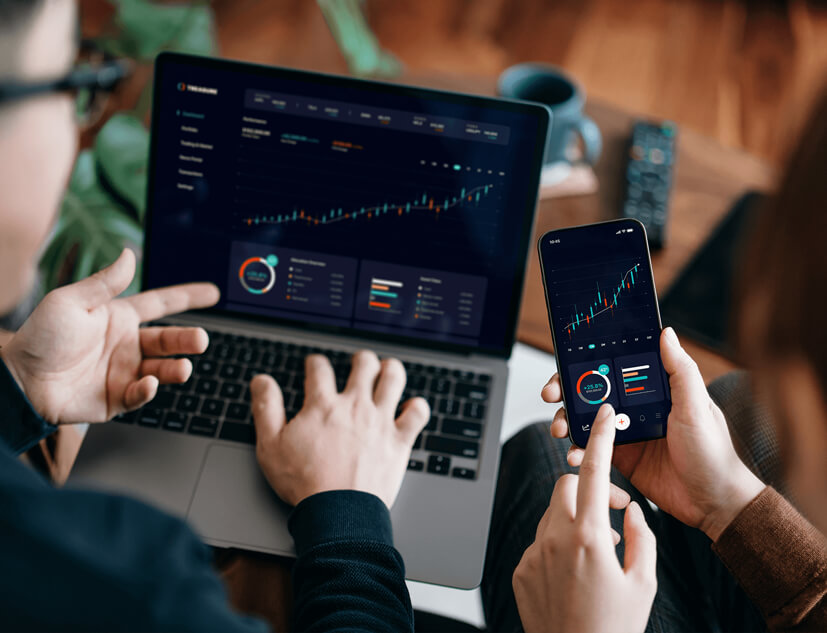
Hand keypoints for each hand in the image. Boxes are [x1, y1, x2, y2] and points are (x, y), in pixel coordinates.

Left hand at [0, 249, 219, 423]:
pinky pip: (140, 394)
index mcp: (118, 317)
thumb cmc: (39, 338)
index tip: (212, 293)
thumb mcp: (70, 301)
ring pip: (162, 369)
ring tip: (184, 368)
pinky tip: (147, 383)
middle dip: (188, 339)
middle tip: (201, 339)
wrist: (19, 381)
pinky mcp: (117, 398)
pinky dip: (148, 390)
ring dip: (176, 368)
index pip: (161, 305)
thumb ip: (104, 282)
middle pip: (169, 339)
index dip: (187, 298)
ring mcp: (124, 372)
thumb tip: (129, 254)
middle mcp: (126, 345)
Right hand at [250, 350, 429, 507]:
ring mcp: (380, 422)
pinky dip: (417, 407)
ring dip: (391, 370)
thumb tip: (261, 381)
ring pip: (393, 379)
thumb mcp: (270, 445)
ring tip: (388, 370)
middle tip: (359, 363)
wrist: (338, 513)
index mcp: (323, 406)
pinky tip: (412, 407)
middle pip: (364, 365)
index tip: (314, 365)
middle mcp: (355, 407)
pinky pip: (417, 414)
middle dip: (361, 360)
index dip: (315, 363)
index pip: (319, 369)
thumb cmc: (304, 482)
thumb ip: (266, 408)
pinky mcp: (399, 441)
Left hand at [513, 404, 656, 632]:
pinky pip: (540, 541)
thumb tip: (634, 511)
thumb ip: (643, 538)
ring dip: (575, 519)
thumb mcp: (644, 583)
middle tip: (612, 512)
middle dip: (589, 489)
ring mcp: (533, 554)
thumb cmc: (615, 628)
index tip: (602, 415)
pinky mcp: (520, 569)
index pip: (594, 472)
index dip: (600, 438)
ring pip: (552, 512)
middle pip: (566, 485)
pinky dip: (558, 545)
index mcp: (589, 537)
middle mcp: (555, 539)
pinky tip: (576, 573)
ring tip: (598, 552)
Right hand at [542, 327, 763, 540]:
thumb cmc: (713, 452)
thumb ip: (680, 371)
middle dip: (566, 391)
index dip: (588, 364)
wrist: (714, 502)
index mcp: (653, 389)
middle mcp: (636, 406)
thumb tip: (667, 333)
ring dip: (567, 421)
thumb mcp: (697, 406)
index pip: (615, 367)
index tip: (567, 365)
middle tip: (551, 396)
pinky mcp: (621, 458)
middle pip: (592, 391)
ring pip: (586, 419)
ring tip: (560, 431)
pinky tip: (574, 456)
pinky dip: (578, 450)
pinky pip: (592, 449)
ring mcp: (626, 432)